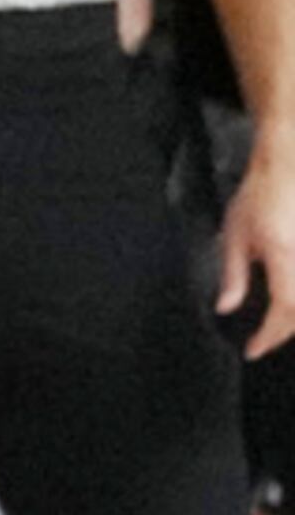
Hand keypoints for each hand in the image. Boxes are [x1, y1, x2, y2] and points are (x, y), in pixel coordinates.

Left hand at [219, 139, 294, 357]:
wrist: (286, 164)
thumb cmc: (257, 195)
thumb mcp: (234, 235)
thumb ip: (233, 275)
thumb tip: (227, 308)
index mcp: (284, 254)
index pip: (285, 308)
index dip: (270, 336)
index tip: (253, 350)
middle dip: (285, 332)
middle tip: (263, 342)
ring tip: (276, 328)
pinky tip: (288, 306)